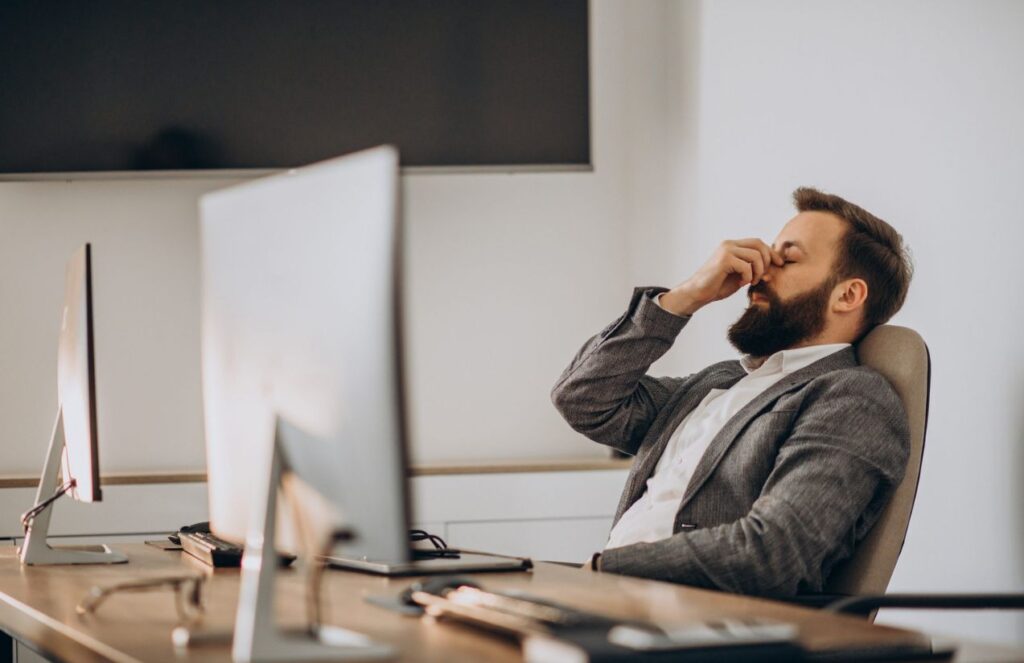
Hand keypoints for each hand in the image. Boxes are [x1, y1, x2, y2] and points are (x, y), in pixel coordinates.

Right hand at [660, 239, 783, 315]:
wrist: (698, 293)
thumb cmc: (717, 286)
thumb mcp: (740, 275)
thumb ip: (752, 268)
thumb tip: (773, 268)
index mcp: (732, 246)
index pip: (758, 243)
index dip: (771, 253)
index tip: (779, 264)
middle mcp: (729, 244)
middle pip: (759, 245)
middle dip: (767, 261)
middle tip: (762, 276)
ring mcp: (726, 250)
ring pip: (756, 256)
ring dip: (758, 271)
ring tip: (750, 281)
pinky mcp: (724, 260)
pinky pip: (747, 266)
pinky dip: (748, 277)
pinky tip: (740, 283)